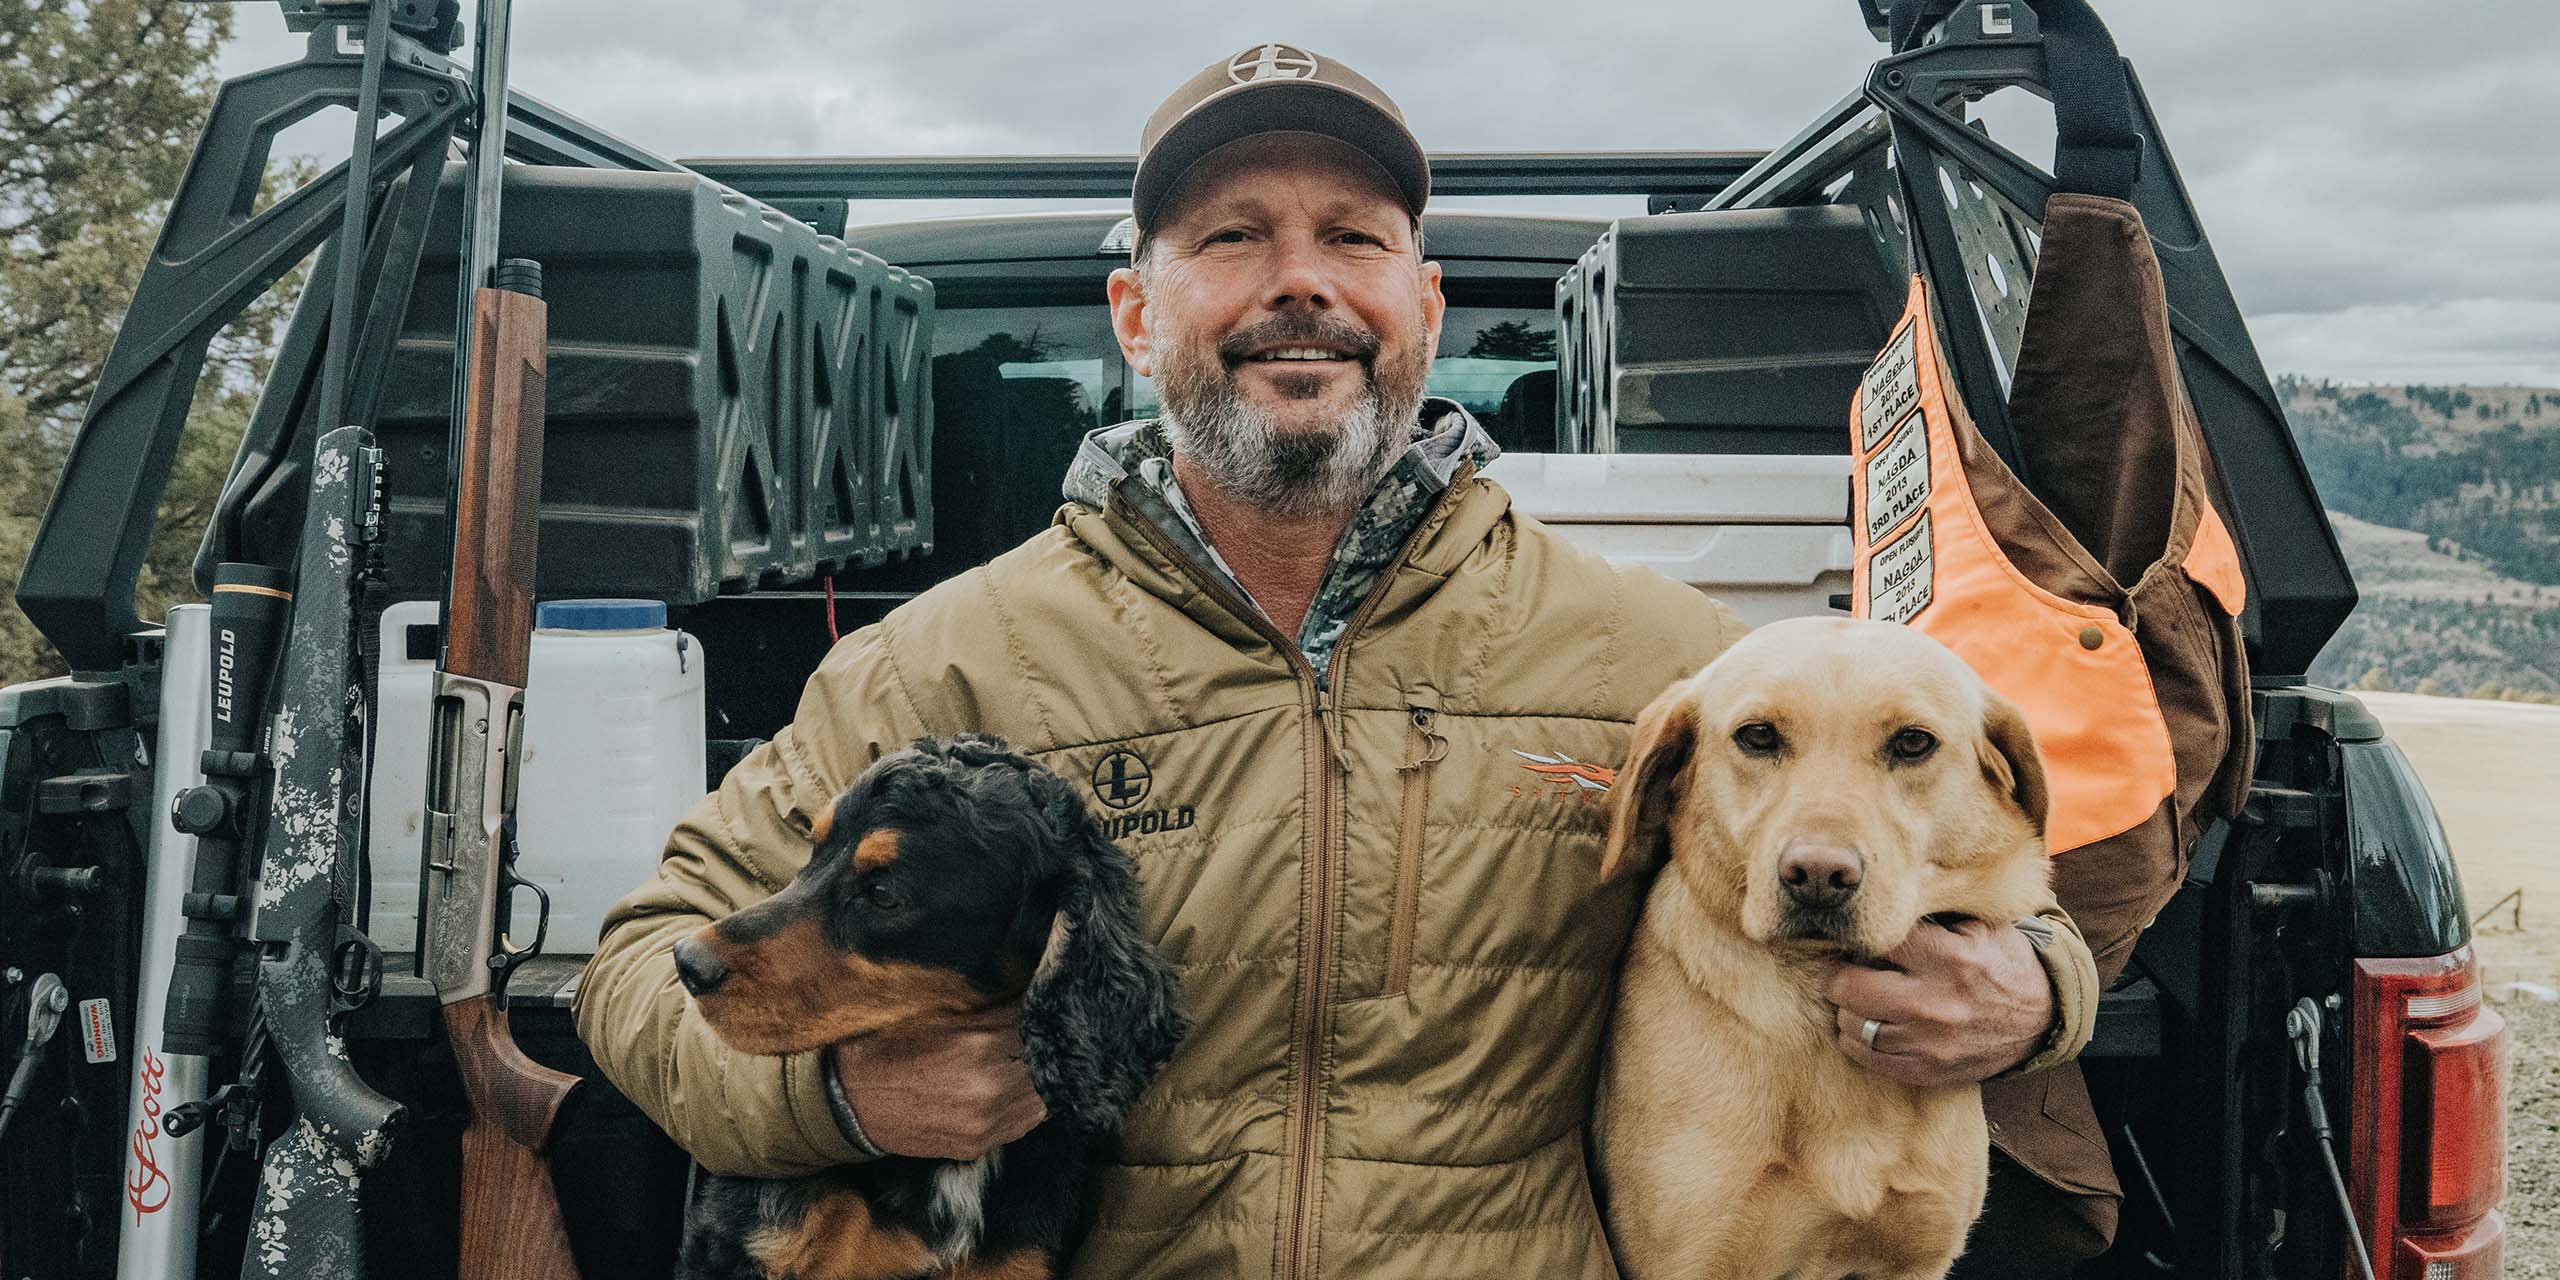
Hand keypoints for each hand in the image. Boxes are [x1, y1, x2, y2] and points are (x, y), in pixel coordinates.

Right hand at [831, 1005, 1045, 1159]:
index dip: (1042, 1017)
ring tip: (1027, 1062)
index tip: (1043, 1010)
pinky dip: (1025, 1105)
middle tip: (1040, 1035)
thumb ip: (989, 1009)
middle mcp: (990, 1089)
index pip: (1038, 1029)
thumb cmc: (888, 1048)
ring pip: (1042, 1100)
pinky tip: (1013, 1089)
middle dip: (1045, 1049)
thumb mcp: (937, 1014)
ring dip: (1039, 1079)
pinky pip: (1022, 1125)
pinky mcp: (977, 1146)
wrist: (848, 1101)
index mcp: (980, 1047)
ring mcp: (985, 1124)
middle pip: (1047, 1066)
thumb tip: (1030, 995)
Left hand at [1826, 917, 2052, 1087]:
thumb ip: (1936, 912)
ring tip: (1858, 998)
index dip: (1859, 938)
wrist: (2043, 1020)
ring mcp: (1930, 1043)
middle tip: (1842, 969)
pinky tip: (1868, 1025)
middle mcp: (1935, 1002)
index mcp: (1948, 957)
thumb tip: (1887, 893)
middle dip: (1838, 974)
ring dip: (1848, 1009)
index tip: (1855, 939)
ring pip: (1852, 1025)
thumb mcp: (1981, 926)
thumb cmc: (2004, 964)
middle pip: (1848, 987)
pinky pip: (1868, 1058)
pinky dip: (1858, 1041)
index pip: (1876, 941)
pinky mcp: (1929, 1071)